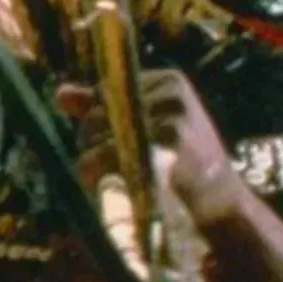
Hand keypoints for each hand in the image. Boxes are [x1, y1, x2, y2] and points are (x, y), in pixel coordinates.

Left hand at [60, 71, 245, 227]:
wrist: (222, 200)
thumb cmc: (183, 161)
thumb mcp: (149, 123)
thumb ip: (104, 106)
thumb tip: (61, 93)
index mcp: (168, 81)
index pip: (104, 93)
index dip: (101, 123)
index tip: (126, 141)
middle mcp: (169, 95)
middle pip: (96, 115)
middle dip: (94, 143)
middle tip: (122, 165)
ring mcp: (169, 121)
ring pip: (94, 139)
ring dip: (93, 164)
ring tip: (119, 177)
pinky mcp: (162, 152)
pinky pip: (103, 159)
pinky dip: (99, 175)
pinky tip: (107, 186)